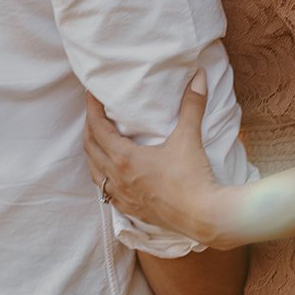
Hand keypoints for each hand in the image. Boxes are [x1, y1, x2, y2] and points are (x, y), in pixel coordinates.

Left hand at [84, 71, 242, 248]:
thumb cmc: (193, 178)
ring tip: (98, 141)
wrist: (205, 217)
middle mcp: (117, 178)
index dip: (91, 108)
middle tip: (95, 112)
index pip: (97, 128)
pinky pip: (106, 192)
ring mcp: (123, 197)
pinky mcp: (132, 210)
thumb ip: (192, 105)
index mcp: (124, 158)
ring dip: (93, 154)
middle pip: (90, 148)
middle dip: (89, 127)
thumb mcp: (189, 138)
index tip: (91, 94)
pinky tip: (111, 175)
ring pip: (94, 172)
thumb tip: (199, 77)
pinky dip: (103, 178)